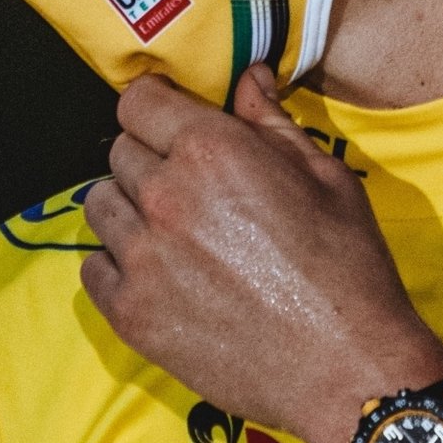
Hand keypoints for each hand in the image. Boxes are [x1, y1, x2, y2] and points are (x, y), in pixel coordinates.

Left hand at [80, 64, 442, 442]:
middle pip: (119, 152)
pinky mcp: (130, 313)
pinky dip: (119, 264)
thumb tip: (249, 75)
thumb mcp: (327, 178)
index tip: (174, 122)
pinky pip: (93, 267)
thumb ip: (273, 122)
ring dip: (130, 209)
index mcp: (213, 152)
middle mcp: (165, 196)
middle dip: (151, 158)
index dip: (158, 108)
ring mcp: (141, 258)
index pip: (138, 101)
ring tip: (176, 233)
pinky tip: (162, 275)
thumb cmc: (348, 268)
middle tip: (193, 188)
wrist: (346, 367)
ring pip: (100, 206)